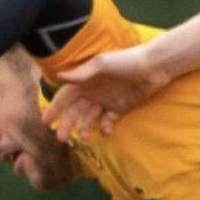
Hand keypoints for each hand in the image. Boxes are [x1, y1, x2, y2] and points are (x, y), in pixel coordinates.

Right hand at [45, 45, 167, 138]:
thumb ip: (82, 73)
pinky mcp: (120, 108)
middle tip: (61, 137)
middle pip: (75, 111)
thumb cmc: (125, 61)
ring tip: (82, 136)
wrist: (153, 67)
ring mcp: (106, 101)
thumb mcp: (102, 64)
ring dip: (84, 127)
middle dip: (67, 123)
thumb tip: (59, 77)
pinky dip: (106, 126)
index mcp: (85, 81)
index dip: (55, 108)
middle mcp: (92, 92)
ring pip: (90, 117)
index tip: (45, 121)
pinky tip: (106, 131)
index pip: (65, 96)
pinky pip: (108, 120)